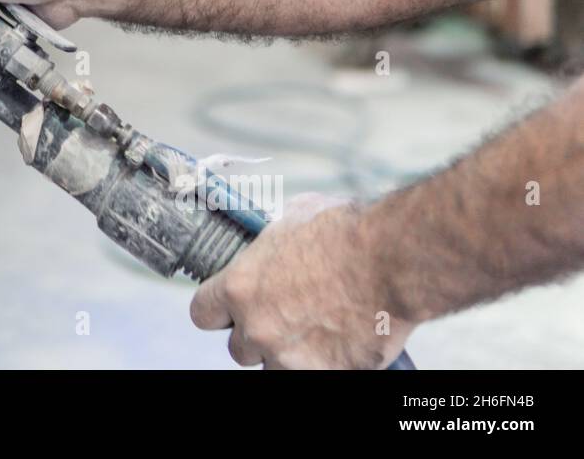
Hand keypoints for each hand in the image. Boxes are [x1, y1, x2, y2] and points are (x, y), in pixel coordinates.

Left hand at [189, 193, 413, 368]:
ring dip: (287, 353)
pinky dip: (325, 362)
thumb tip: (271, 244)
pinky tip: (341, 339)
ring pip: (274, 367)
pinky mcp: (327, 373)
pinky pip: (316, 373)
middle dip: (256, 334)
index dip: (217, 311)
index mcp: (239, 288)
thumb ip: (270, 245)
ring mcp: (291, 356)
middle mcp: (258, 328)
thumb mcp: (290, 220)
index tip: (229, 308)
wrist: (391, 259)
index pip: (203, 314)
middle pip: (239, 348)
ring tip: (312, 329)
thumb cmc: (343, 232)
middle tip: (282, 316)